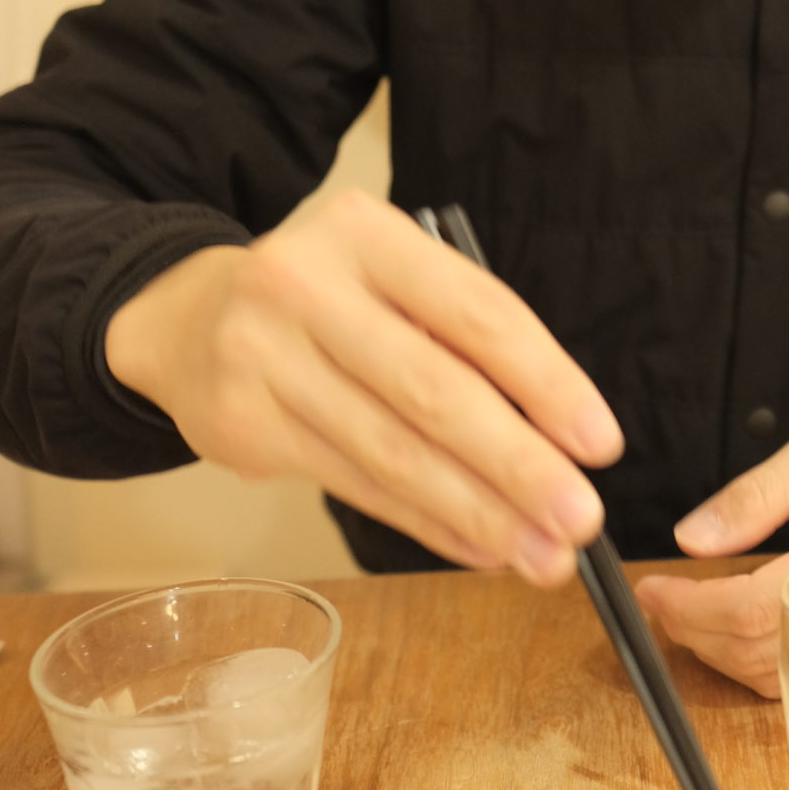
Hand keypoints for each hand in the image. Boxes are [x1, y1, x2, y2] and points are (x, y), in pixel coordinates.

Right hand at [104, 187, 618, 581]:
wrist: (188, 319)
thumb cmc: (329, 300)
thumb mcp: (390, 277)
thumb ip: (462, 338)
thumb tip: (560, 439)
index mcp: (366, 232)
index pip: (477, 312)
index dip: (546, 381)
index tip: (600, 442)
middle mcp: (306, 286)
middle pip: (434, 391)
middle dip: (519, 465)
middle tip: (582, 520)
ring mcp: (265, 356)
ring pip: (393, 452)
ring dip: (479, 513)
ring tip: (543, 556)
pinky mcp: (242, 425)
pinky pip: (356, 485)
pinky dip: (428, 524)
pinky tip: (480, 547)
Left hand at [634, 397, 788, 696]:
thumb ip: (760, 493)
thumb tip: (692, 539)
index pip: (756, 609)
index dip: (690, 608)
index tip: (652, 590)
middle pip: (764, 654)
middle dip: (697, 634)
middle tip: (661, 601)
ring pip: (786, 678)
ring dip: (725, 655)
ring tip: (689, 613)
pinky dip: (766, 663)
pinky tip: (739, 631)